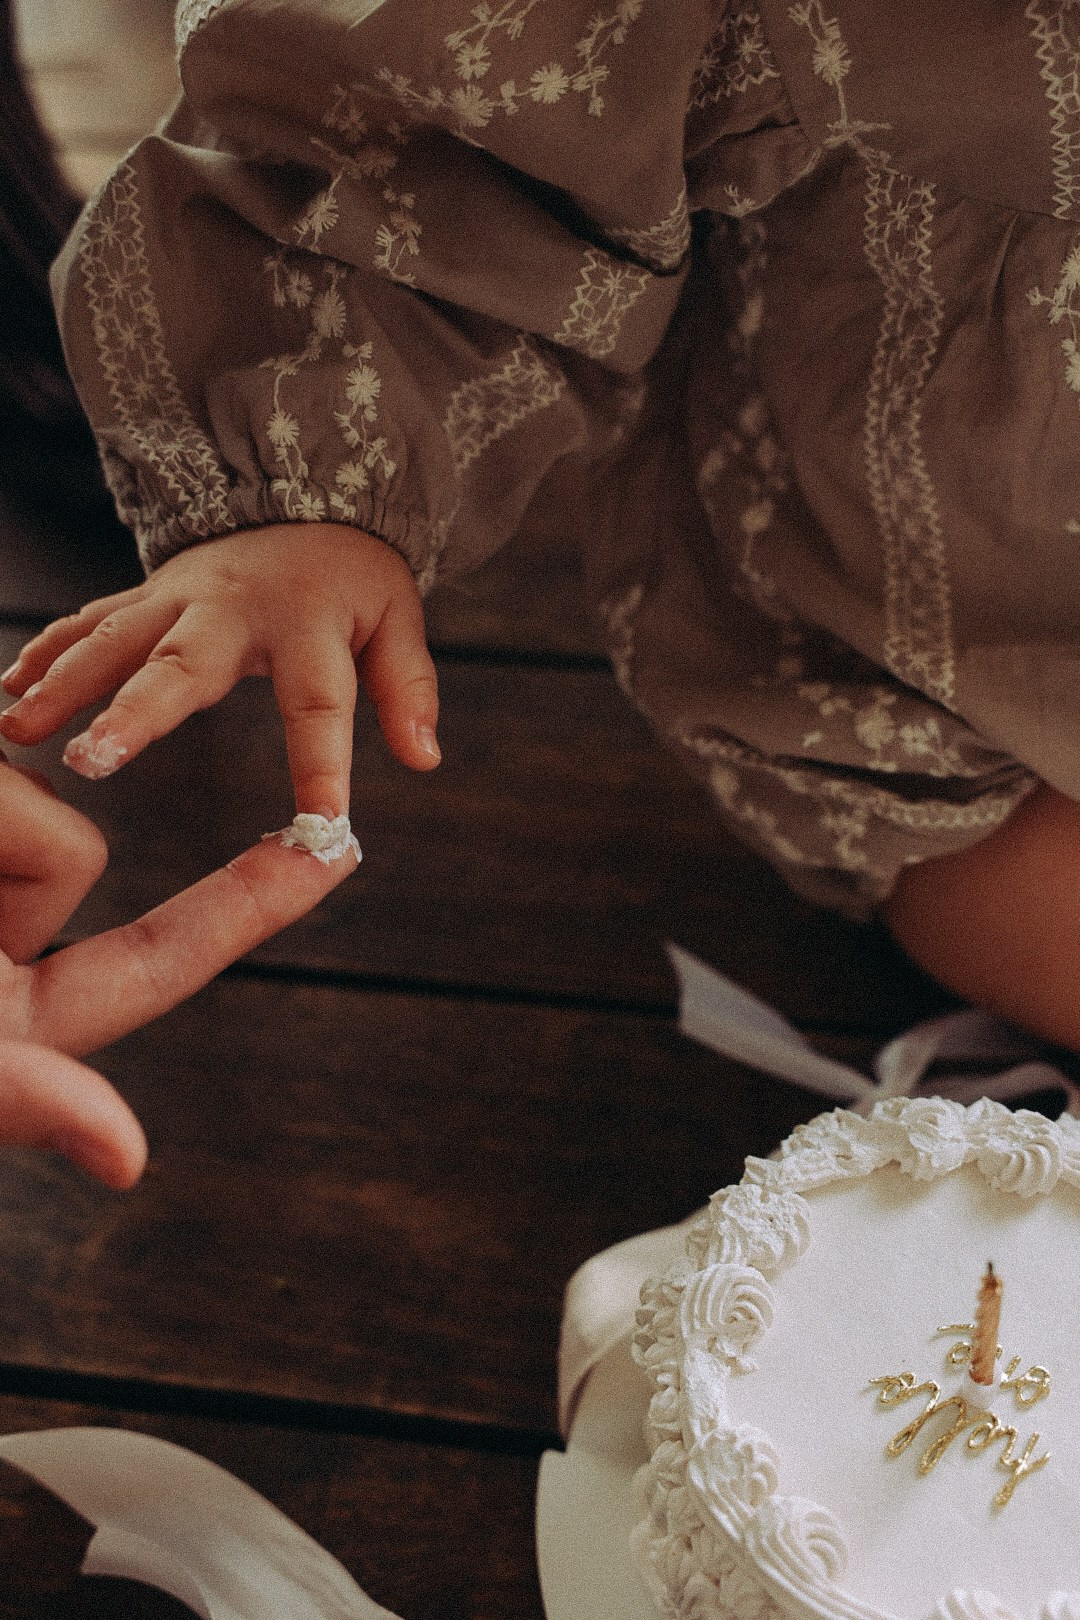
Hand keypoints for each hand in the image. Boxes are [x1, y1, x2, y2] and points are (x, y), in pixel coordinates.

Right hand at [0, 524, 440, 815]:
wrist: (303, 492)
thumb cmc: (353, 578)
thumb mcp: (397, 620)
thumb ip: (407, 688)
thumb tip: (425, 759)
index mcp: (307, 621)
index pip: (319, 701)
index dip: (321, 763)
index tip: (322, 827)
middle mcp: (232, 608)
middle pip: (183, 663)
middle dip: (135, 710)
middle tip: (94, 759)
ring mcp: (178, 598)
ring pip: (115, 638)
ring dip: (64, 681)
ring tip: (20, 729)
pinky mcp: (146, 598)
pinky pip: (90, 622)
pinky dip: (46, 652)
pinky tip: (8, 691)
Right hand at [0, 761, 357, 1187]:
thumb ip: (22, 1098)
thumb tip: (128, 1162)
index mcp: (10, 1018)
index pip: (156, 959)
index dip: (248, 909)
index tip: (338, 852)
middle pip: (74, 858)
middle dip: (8, 839)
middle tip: (38, 861)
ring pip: (32, 801)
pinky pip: (0, 762)